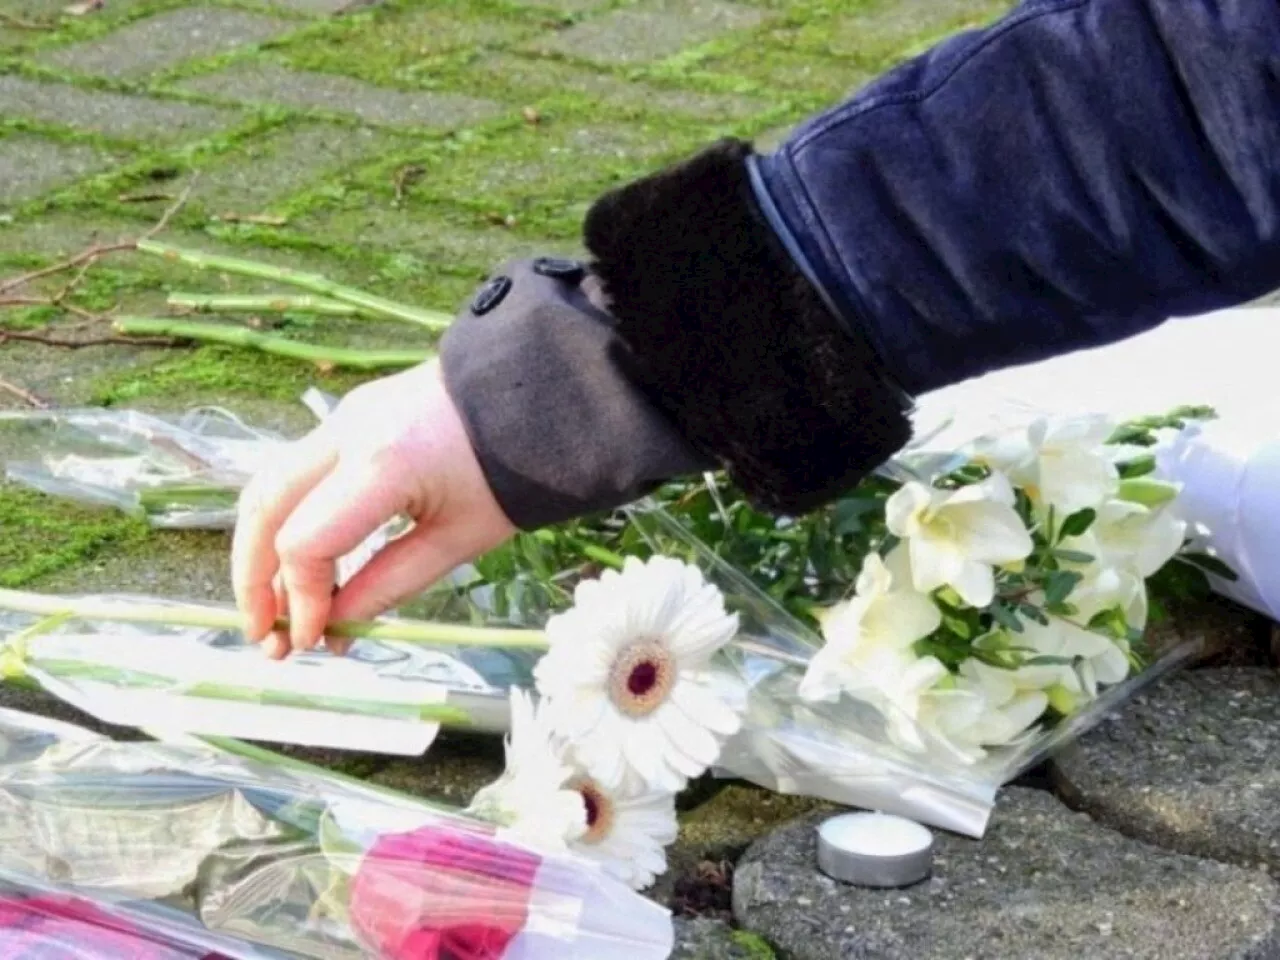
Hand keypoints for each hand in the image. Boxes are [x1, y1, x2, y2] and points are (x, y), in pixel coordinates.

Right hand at [231, 360, 514, 658]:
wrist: (535, 398)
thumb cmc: (512, 472)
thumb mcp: (459, 541)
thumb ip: (389, 584)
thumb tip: (334, 626)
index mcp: (382, 464)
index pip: (305, 542)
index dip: (301, 600)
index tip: (315, 640)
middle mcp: (346, 432)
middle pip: (265, 508)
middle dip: (253, 578)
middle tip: (265, 637)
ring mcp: (342, 416)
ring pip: (270, 485)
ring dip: (260, 549)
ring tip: (273, 609)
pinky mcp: (348, 415)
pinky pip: (297, 472)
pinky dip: (286, 520)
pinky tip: (302, 567)